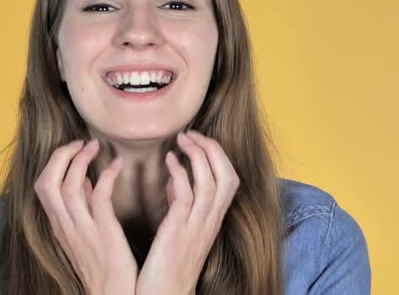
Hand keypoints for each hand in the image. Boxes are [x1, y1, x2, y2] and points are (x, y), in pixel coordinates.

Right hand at [34, 139, 136, 294]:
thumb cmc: (104, 265)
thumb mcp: (86, 235)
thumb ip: (84, 208)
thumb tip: (86, 182)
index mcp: (59, 225)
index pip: (43, 185)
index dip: (56, 162)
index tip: (74, 149)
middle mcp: (65, 226)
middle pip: (47, 182)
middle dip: (61, 156)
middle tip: (82, 142)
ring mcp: (82, 230)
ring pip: (67, 187)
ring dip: (81, 160)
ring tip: (96, 147)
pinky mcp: (103, 233)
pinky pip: (99, 196)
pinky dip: (107, 175)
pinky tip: (118, 164)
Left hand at [135, 131, 239, 294]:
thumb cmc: (169, 263)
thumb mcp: (179, 229)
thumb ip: (181, 204)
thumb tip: (176, 181)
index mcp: (212, 219)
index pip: (229, 179)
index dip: (217, 155)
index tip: (197, 140)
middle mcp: (211, 221)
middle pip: (228, 176)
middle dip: (213, 149)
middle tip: (192, 134)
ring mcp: (197, 226)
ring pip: (212, 182)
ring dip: (199, 155)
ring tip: (182, 140)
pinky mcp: (179, 231)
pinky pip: (187, 195)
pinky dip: (180, 173)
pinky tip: (169, 160)